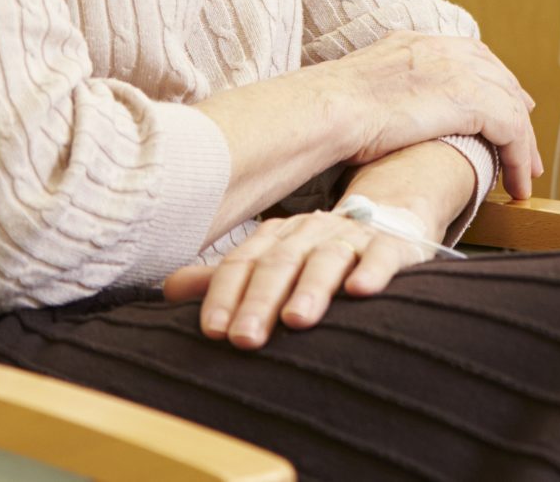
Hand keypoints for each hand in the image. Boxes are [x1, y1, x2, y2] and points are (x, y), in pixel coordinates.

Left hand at [165, 208, 431, 346]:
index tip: (212, 332)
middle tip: (245, 340)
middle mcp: (310, 233)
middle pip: (280, 265)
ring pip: (327, 260)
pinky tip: (362, 291)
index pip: (242, 264)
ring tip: (297, 318)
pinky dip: (373, 272)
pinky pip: (383, 255)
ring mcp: (352, 237)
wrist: (389, 218)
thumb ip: (224, 279)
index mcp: (276, 238)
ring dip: (311, 288)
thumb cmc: (319, 254)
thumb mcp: (271, 261)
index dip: (225, 296)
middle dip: (260, 302)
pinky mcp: (392, 246)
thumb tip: (167, 288)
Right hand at [313, 31, 541, 199]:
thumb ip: (388, 93)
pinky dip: (519, 159)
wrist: (328, 109)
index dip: (493, 81)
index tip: (507, 102)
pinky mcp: (470, 100)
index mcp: (418, 43)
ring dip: (523, 144)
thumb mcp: (364, 89)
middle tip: (527, 143)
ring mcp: (459, 71)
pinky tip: (517, 184)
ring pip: (511, 106)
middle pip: (499, 78)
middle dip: (517, 109)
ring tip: (526, 176)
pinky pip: (512, 130)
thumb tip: (388, 113)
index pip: (471, 56)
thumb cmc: (330, 111)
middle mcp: (444, 50)